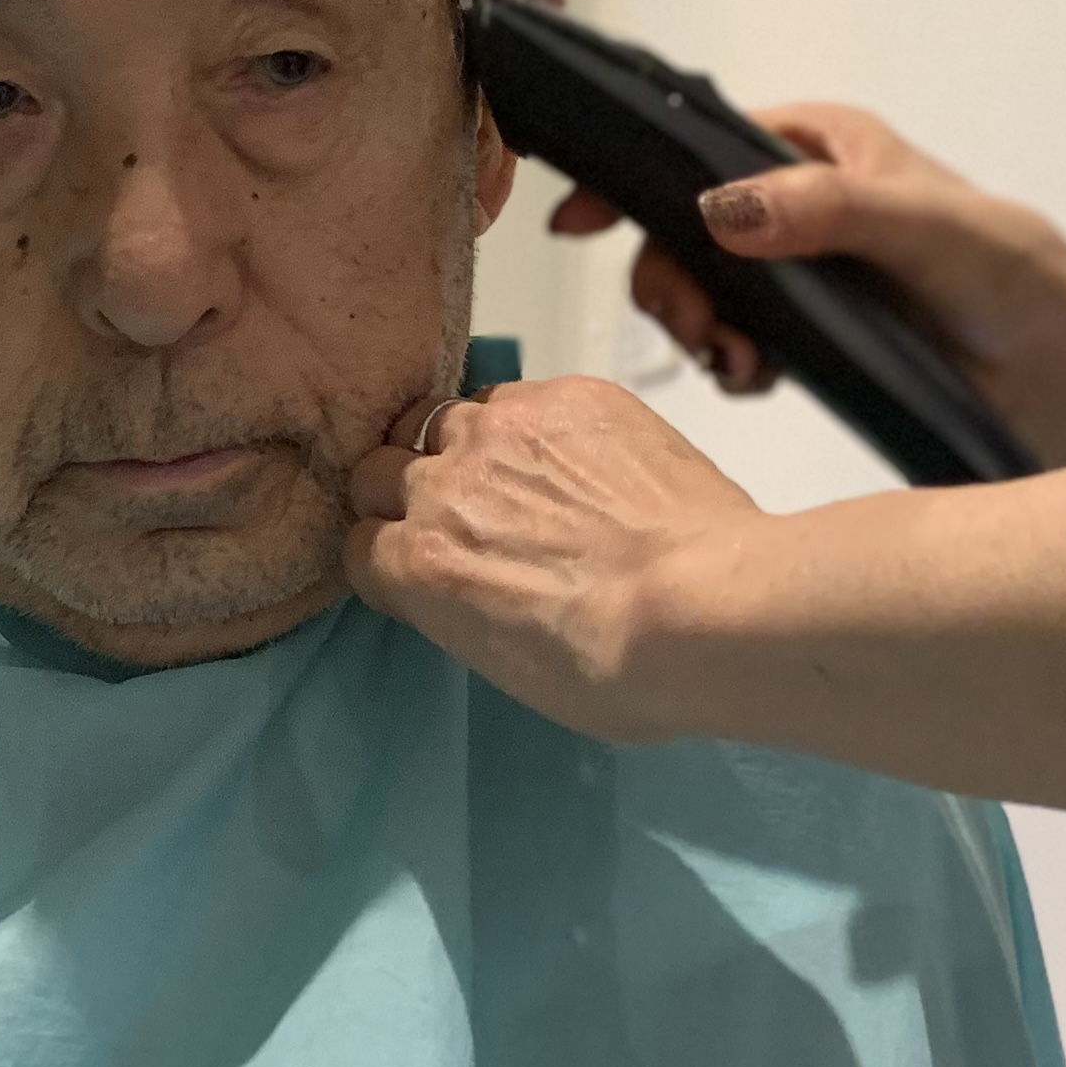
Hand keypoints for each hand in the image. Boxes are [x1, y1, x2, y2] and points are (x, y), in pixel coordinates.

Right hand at [344, 375, 765, 740]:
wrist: (705, 604)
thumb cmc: (615, 671)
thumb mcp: (509, 667)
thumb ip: (461, 608)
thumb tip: (474, 584)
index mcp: (417, 565)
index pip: (360, 544)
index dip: (389, 555)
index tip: (420, 566)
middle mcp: (441, 485)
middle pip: (378, 467)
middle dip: (402, 489)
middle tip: (459, 514)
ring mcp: (501, 429)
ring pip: (443, 418)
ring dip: (463, 447)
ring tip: (514, 475)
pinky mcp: (565, 394)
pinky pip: (521, 397)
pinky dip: (533, 426)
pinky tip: (578, 456)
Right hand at [553, 100, 1065, 464]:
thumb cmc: (1016, 281)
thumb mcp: (925, 228)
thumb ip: (827, 209)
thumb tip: (719, 209)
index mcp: (823, 143)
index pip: (701, 140)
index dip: (633, 175)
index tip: (579, 220)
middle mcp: (803, 198)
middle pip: (682, 227)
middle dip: (671, 280)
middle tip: (699, 334)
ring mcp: (803, 269)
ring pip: (700, 288)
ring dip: (697, 328)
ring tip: (736, 366)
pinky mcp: (811, 334)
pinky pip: (734, 341)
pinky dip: (729, 364)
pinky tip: (755, 381)